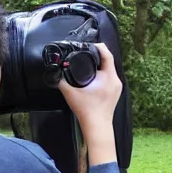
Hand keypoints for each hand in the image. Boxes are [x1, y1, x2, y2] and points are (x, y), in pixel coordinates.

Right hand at [58, 43, 122, 165]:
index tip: (87, 45)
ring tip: (88, 63)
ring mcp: (117, 87)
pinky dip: (102, 74)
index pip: (106, 53)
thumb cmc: (87, 111)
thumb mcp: (70, 92)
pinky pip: (109, 77)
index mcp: (108, 77)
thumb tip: (54, 72)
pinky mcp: (114, 93)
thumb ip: (60, 80)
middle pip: (108, 60)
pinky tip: (93, 76)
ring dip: (99, 65)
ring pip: (109, 69)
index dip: (97, 46)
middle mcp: (116, 80)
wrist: (97, 127)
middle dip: (96, 55)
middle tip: (85, 53)